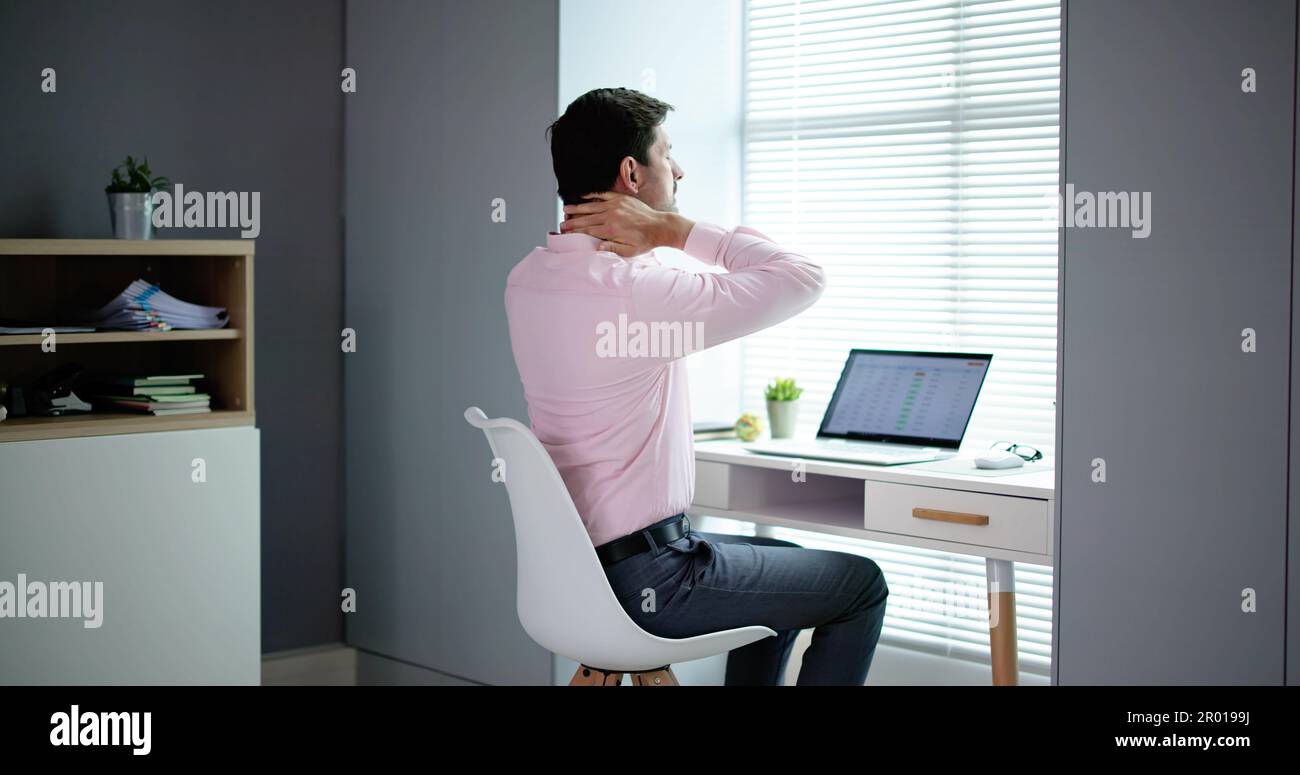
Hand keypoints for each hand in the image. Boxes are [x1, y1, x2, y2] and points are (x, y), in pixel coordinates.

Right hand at [560, 191, 692, 257]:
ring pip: (592, 206)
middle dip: (572, 221)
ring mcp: (615, 205)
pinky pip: (602, 195)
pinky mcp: (621, 198)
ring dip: (578, 208)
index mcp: (611, 230)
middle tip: (561, 223)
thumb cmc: (645, 241)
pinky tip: (583, 196)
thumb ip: (612, 249)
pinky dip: (592, 196)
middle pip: (586, 218)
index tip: (565, 232)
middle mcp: (611, 216)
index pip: (588, 230)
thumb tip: (596, 247)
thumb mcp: (629, 251)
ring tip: (566, 209)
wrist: (659, 226)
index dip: (575, 231)